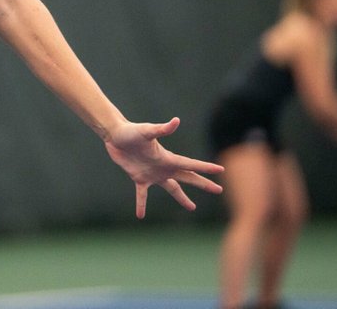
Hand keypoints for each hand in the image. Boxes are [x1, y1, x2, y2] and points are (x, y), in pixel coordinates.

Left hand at [103, 117, 223, 218]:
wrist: (115, 135)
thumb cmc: (131, 131)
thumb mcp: (147, 131)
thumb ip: (162, 129)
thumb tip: (176, 121)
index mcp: (168, 158)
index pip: (190, 164)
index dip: (205, 168)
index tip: (221, 170)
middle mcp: (164, 167)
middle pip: (187, 178)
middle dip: (203, 184)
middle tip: (219, 190)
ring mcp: (152, 174)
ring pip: (171, 188)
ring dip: (181, 197)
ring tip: (192, 207)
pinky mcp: (139, 178)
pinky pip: (142, 195)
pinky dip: (141, 204)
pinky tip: (141, 215)